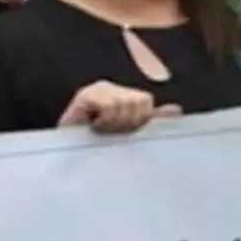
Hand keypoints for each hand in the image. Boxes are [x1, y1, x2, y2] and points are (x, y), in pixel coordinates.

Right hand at [57, 80, 181, 133]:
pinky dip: (106, 121)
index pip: (146, 101)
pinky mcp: (85, 96)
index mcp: (122, 95)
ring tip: (104, 132)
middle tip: (114, 133)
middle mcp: (110, 88)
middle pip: (140, 101)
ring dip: (116, 124)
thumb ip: (151, 121)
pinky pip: (108, 105)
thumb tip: (176, 110)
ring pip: (126, 103)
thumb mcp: (127, 133)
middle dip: (130, 123)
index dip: (142, 120)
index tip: (128, 132)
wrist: (65, 152)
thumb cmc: (96, 145)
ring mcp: (97, 90)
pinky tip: (95, 128)